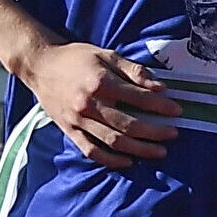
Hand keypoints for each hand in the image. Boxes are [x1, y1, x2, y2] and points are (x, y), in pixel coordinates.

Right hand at [16, 39, 179, 168]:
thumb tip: (160, 87)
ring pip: (113, 141)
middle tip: (173, 134)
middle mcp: (90, 104)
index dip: (161, 107)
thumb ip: (134, 71)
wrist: (39, 64)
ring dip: (139, 149)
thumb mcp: (107, 55)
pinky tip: (128, 161)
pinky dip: (111, 160)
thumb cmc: (76, 58)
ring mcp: (78, 120)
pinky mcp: (69, 130)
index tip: (177, 112)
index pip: (139, 99)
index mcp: (101, 83)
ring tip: (159, 151)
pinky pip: (91, 150)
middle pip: (129, 125)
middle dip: (155, 132)